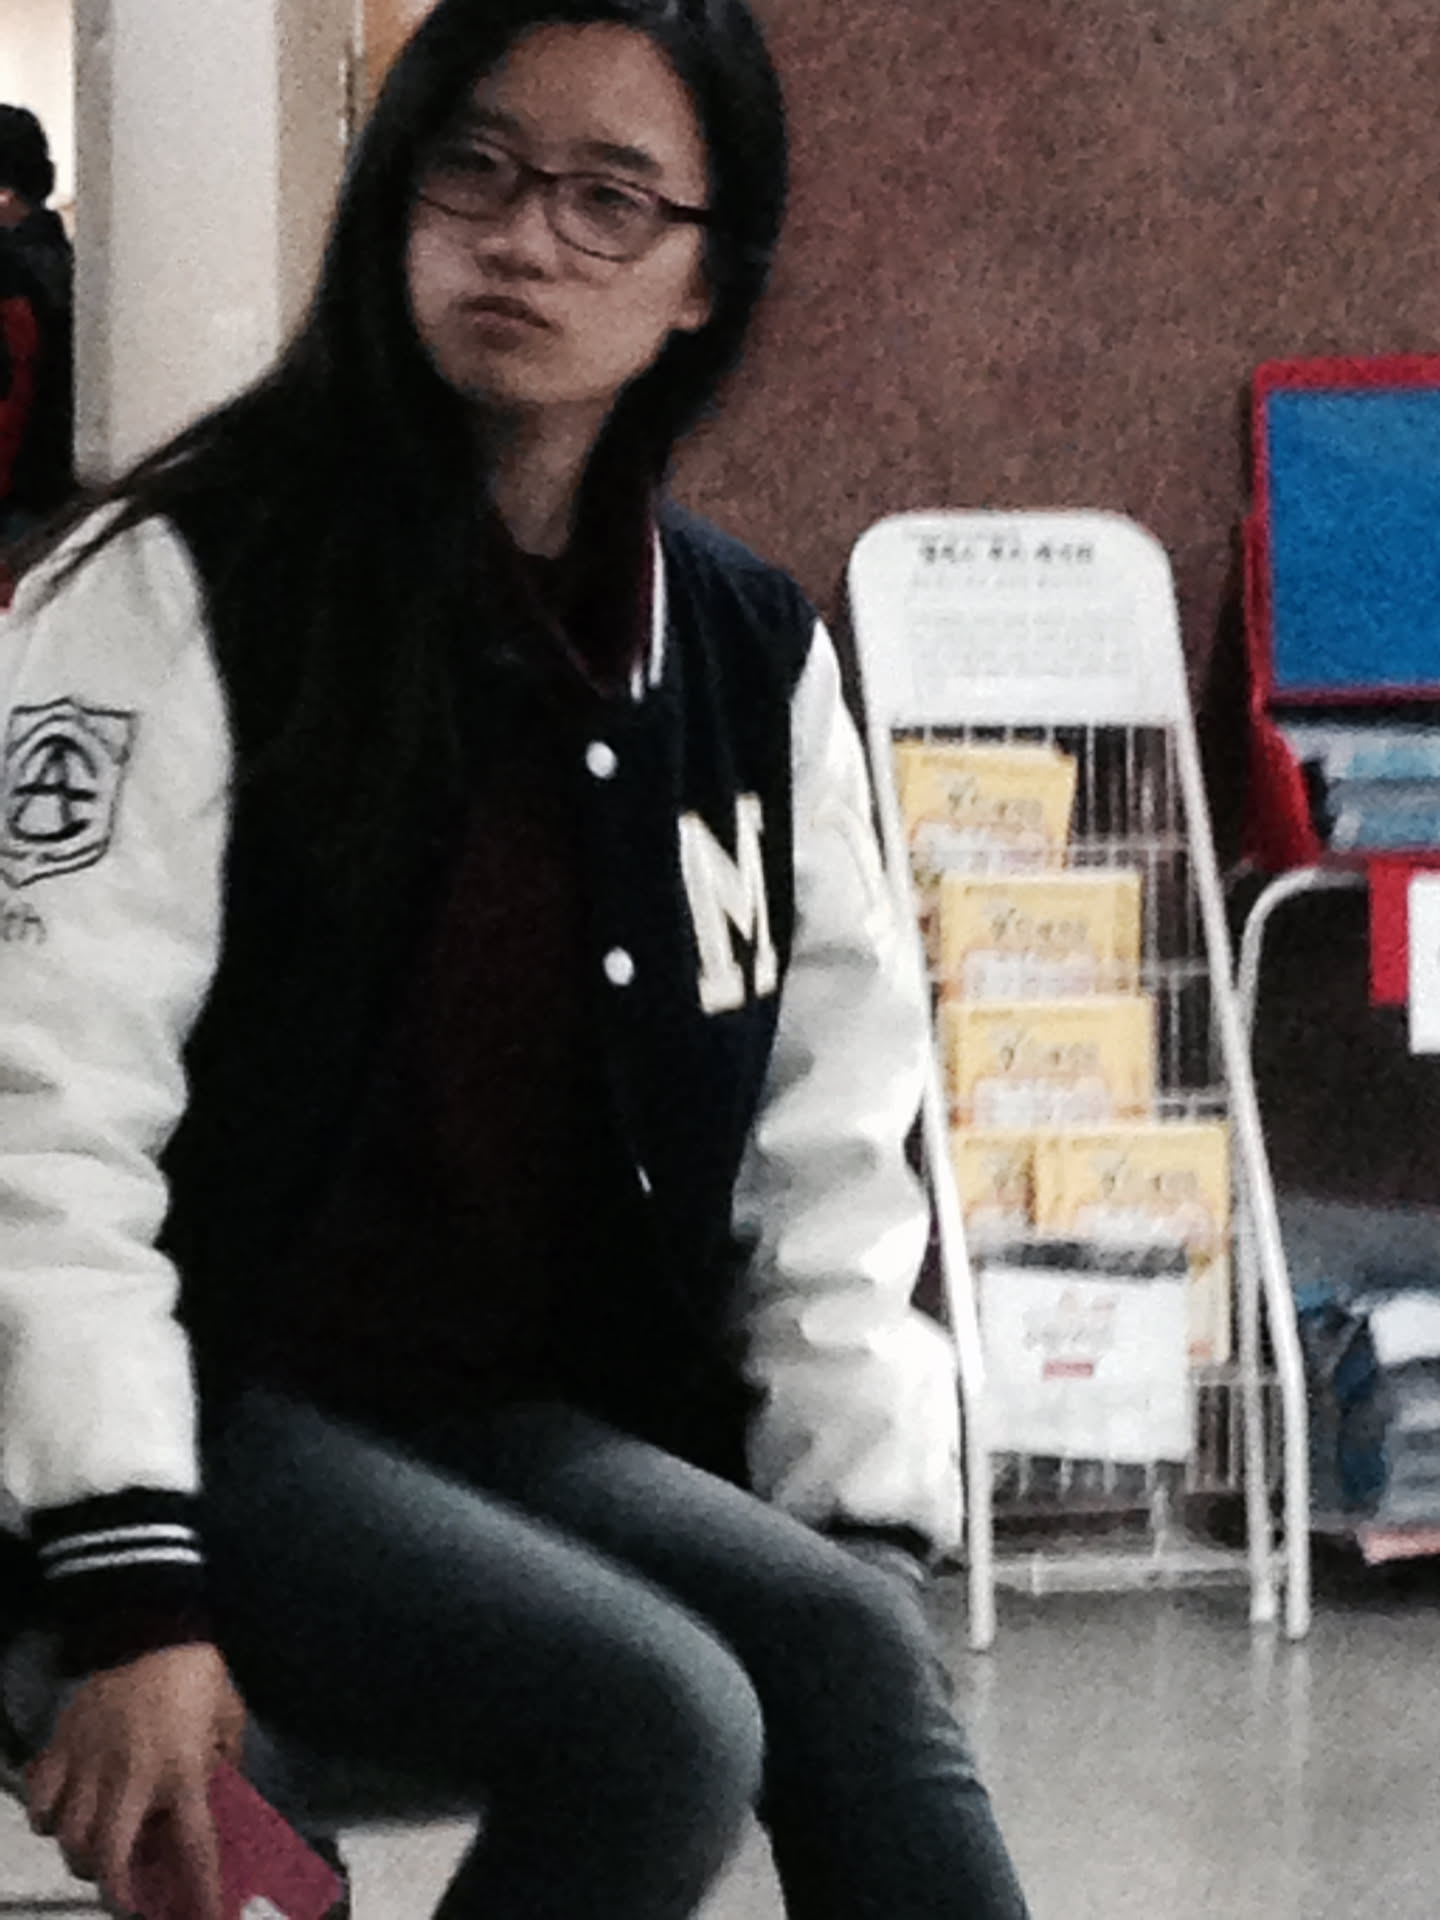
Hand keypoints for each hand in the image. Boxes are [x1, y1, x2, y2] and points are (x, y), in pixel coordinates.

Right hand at [25, 1642, 246, 1919]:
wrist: (149, 1623)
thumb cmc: (197, 1672)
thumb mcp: (229, 1716)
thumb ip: (226, 1759)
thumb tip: (225, 1789)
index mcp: (182, 1772)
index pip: (193, 1846)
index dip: (200, 1890)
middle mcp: (132, 1779)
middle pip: (110, 1858)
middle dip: (117, 1891)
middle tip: (129, 1899)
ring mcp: (90, 1764)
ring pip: (70, 1837)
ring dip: (84, 1858)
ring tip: (99, 1858)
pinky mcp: (62, 1746)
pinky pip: (40, 1799)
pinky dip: (46, 1818)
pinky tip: (61, 1817)